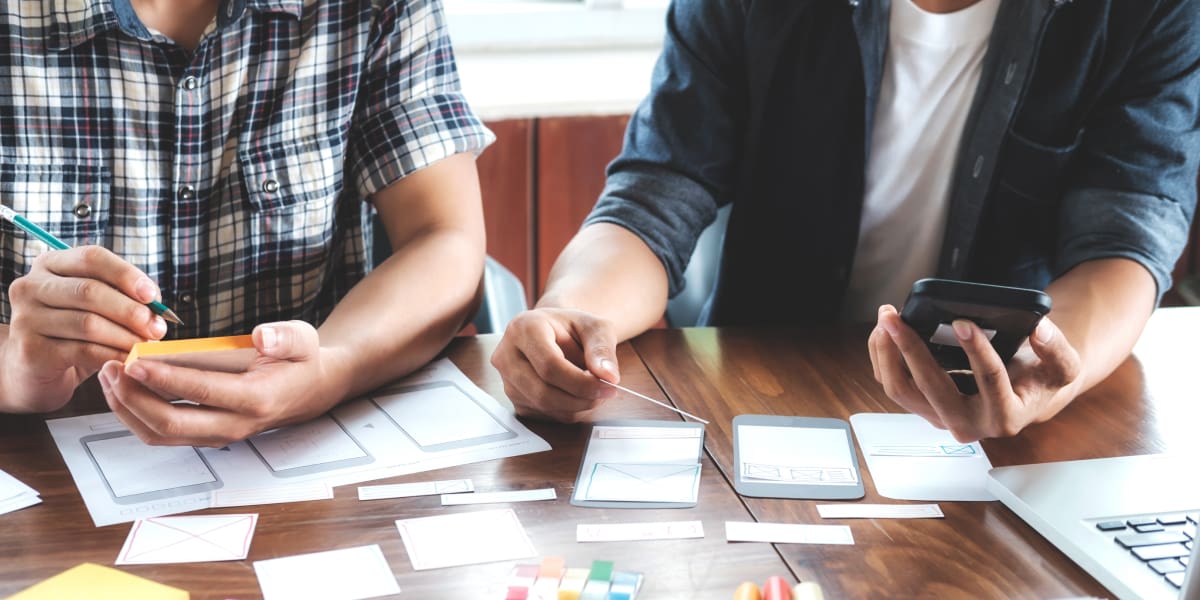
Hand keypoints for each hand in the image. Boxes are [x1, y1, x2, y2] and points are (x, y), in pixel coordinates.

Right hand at [1, 246, 166, 411]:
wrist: (36, 369)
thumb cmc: (74, 331)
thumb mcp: (96, 306)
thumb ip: (122, 296)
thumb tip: (156, 304)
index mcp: (50, 265)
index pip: (91, 258)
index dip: (126, 274)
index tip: (153, 295)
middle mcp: (31, 286)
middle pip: (90, 290)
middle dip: (131, 310)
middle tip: (158, 328)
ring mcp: (26, 318)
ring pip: (88, 323)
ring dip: (126, 336)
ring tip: (146, 345)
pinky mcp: (30, 350)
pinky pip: (83, 350)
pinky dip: (112, 355)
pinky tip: (128, 360)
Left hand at [97, 320, 342, 445]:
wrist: (311, 389)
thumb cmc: (301, 361)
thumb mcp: (303, 339)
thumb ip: (284, 336)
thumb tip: (262, 335)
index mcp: (256, 399)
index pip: (201, 393)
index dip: (164, 378)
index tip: (134, 360)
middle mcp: (234, 425)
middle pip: (171, 424)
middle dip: (133, 398)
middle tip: (111, 368)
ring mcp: (218, 435)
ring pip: (161, 435)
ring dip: (128, 410)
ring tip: (108, 377)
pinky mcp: (206, 436)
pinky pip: (163, 434)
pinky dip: (136, 416)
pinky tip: (123, 390)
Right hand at [490, 308, 619, 422]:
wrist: (553, 332)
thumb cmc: (572, 328)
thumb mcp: (594, 327)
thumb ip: (602, 348)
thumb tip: (608, 376)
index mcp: (524, 328)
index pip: (549, 365)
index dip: (581, 382)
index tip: (609, 386)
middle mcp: (507, 354)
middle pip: (543, 391)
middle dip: (580, 398)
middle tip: (605, 392)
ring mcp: (506, 379)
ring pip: (544, 406)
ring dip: (576, 405)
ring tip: (592, 388)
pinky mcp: (513, 398)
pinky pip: (543, 415)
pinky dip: (567, 410)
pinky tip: (576, 393)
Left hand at [869, 304, 1082, 441]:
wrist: (1023, 397)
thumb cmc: (1039, 380)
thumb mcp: (1063, 367)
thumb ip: (1057, 350)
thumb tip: (1040, 329)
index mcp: (1005, 416)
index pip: (989, 380)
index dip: (976, 349)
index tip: (962, 321)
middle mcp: (968, 423)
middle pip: (930, 388)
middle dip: (910, 349)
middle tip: (896, 318)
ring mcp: (940, 416)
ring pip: (902, 391)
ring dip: (887, 354)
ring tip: (886, 320)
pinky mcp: (923, 407)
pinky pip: (894, 385)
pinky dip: (883, 357)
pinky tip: (884, 332)